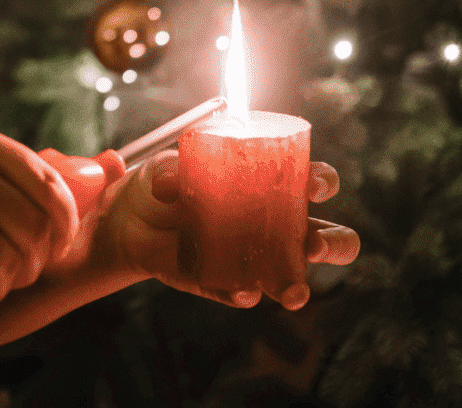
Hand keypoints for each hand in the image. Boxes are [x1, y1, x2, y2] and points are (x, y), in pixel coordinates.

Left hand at [96, 150, 358, 310]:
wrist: (129, 221)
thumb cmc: (164, 182)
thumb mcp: (165, 167)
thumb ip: (169, 170)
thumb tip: (170, 182)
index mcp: (272, 182)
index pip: (314, 181)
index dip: (322, 182)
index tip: (313, 186)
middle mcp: (274, 223)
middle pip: (326, 235)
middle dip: (331, 242)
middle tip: (313, 244)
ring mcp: (253, 257)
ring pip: (294, 275)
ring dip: (298, 284)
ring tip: (292, 292)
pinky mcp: (225, 281)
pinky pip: (242, 292)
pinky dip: (243, 293)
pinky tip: (243, 292)